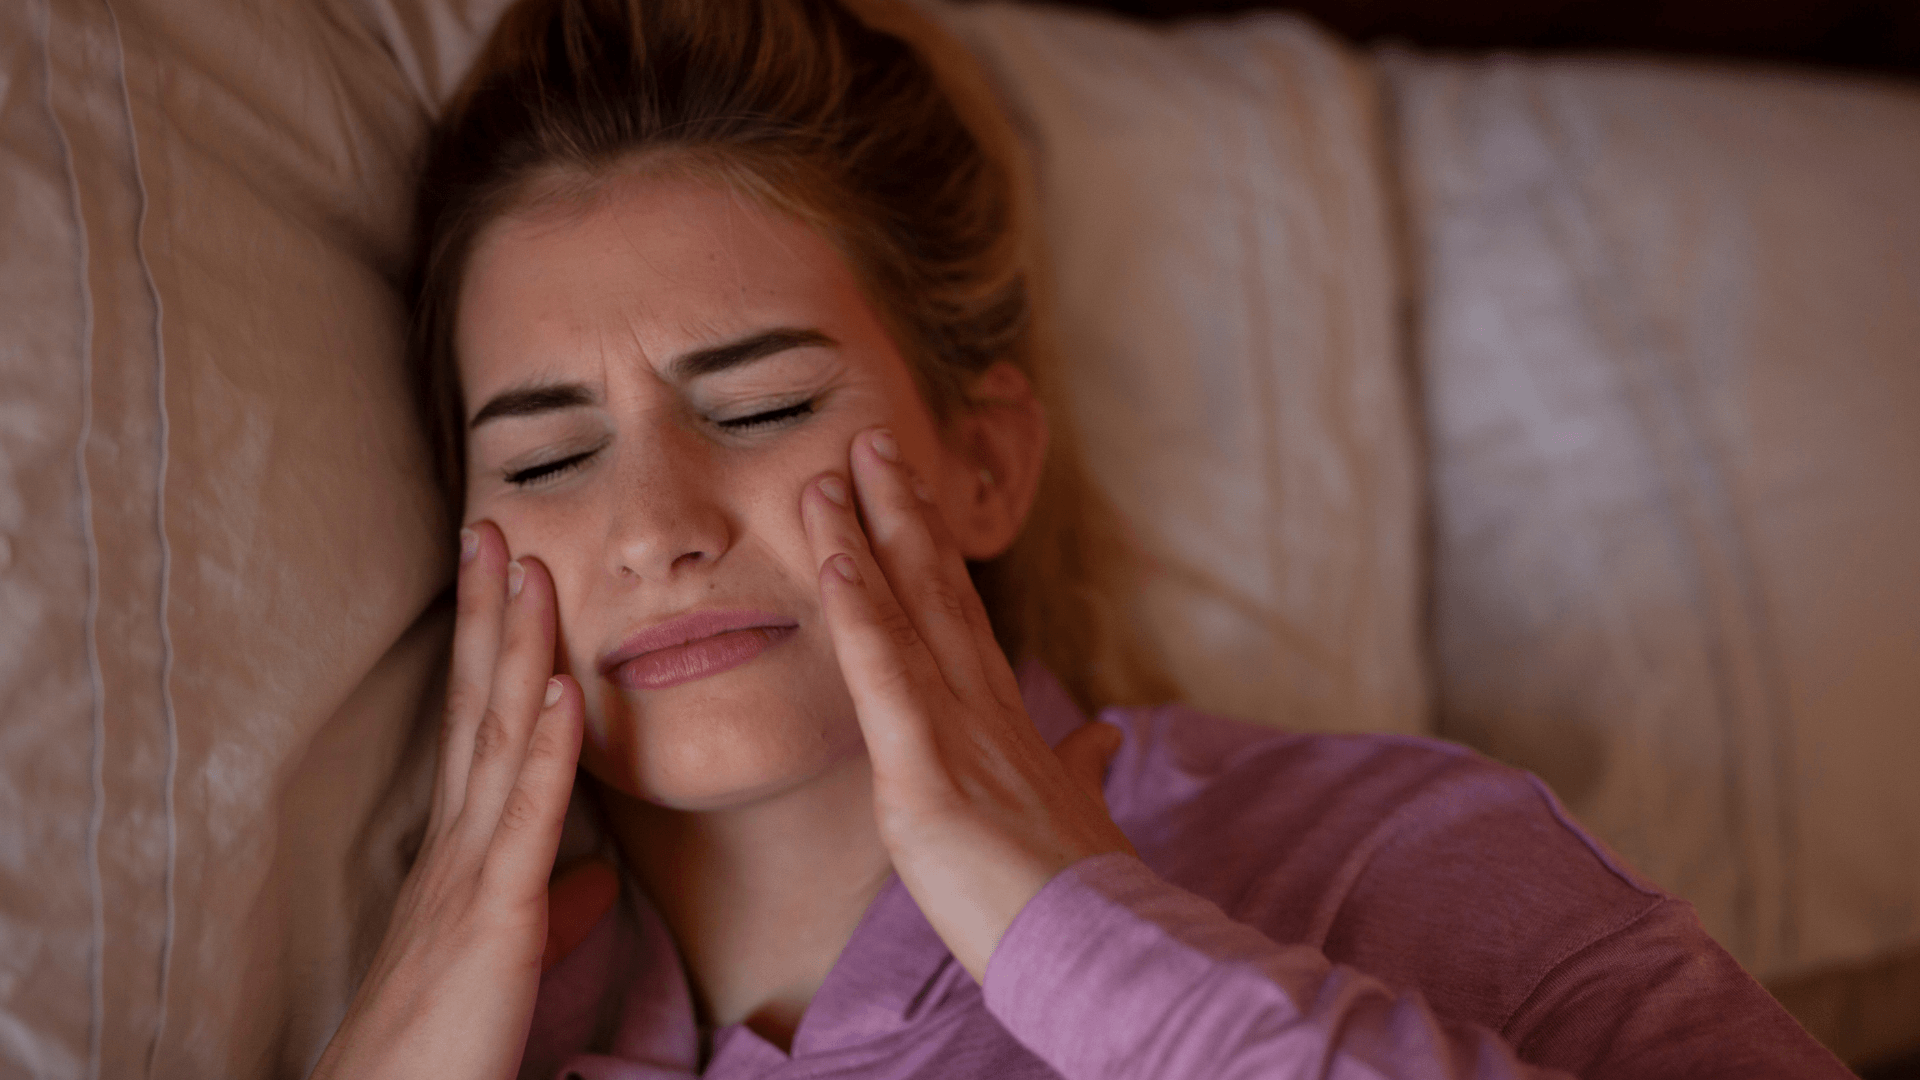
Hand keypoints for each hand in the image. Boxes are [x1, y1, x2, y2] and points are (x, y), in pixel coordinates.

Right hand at [310, 522, 585, 1079]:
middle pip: (478, 708)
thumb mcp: (507, 958)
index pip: (482, 728)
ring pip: (500, 741)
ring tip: (532, 567)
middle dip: (490, 615)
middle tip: (496, 525)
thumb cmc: (441, 1045)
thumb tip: (599, 878)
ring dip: (519, 649)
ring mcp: (468, 877)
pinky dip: (549, 751)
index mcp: (464, 854)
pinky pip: (526, 822)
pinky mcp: (491, 921)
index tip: (507, 575)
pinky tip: (567, 688)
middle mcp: (457, 847)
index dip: (494, 649)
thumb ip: (553, 907)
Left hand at [800, 428, 1134, 982]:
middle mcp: (983, 709)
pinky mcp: (928, 774)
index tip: (908, 492)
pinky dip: (859, 615)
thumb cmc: (1078, 893)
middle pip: (936, 591)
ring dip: (867, 536)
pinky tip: (835, 560)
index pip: (961, 618)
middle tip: (869, 439)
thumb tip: (1102, 735)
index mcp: (1006, 721)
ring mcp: (958, 734)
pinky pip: (885, 678)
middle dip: (901, 511)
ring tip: (832, 471)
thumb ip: (1081, 765)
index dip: (931, 551)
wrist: (1100, 951)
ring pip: (906, 615)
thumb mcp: (1076, 813)